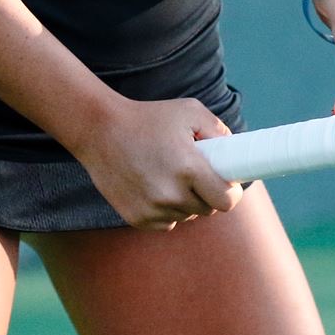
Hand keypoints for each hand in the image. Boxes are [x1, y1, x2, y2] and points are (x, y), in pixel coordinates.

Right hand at [70, 96, 244, 231]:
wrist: (99, 130)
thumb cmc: (147, 117)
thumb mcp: (188, 111)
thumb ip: (218, 130)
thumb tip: (235, 150)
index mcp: (189, 169)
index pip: (226, 201)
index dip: (231, 193)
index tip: (227, 185)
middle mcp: (171, 195)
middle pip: (207, 210)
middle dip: (207, 194)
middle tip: (196, 174)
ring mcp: (152, 210)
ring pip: (186, 216)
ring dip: (185, 202)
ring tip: (169, 174)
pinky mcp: (136, 218)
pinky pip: (165, 222)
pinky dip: (165, 210)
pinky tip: (153, 185)